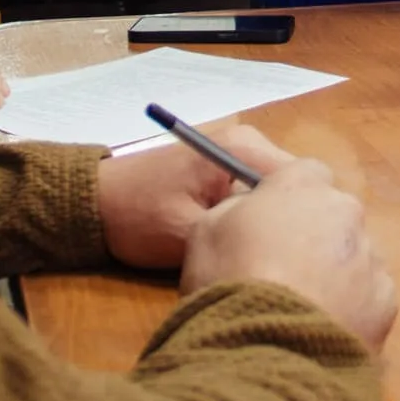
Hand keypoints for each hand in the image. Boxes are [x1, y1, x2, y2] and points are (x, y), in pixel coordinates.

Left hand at [97, 126, 295, 268]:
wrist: (93, 205)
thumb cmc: (139, 217)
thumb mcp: (192, 231)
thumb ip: (241, 231)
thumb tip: (287, 241)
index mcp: (243, 148)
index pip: (303, 180)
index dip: (305, 219)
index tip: (296, 254)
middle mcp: (248, 142)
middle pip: (294, 186)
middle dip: (290, 221)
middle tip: (277, 259)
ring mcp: (238, 153)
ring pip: (277, 194)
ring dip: (272, 221)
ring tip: (258, 252)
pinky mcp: (227, 169)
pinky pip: (258, 194)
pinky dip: (256, 217)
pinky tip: (242, 243)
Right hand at [182, 158, 397, 351]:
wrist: (266, 348)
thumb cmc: (229, 278)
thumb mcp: (206, 228)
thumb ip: (235, 206)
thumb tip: (249, 207)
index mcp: (303, 183)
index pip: (305, 173)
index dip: (287, 197)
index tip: (268, 223)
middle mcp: (345, 210)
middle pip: (334, 213)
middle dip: (314, 234)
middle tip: (283, 269)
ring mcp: (370, 255)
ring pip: (354, 255)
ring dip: (334, 271)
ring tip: (302, 306)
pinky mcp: (385, 300)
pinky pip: (368, 296)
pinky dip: (351, 307)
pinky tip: (321, 326)